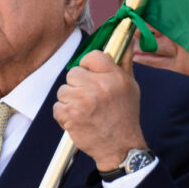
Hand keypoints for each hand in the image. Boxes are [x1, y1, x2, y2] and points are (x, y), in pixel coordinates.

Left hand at [54, 48, 146, 170]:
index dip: (88, 67)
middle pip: (73, 73)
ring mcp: (84, 100)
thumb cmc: (125, 116)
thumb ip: (125, 62)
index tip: (92, 78)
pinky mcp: (71, 115)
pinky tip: (79, 122)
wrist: (120, 148)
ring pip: (63, 90)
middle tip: (91, 100)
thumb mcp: (131, 86)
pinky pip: (58, 107)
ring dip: (70, 102)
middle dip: (78, 86)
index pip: (91, 56)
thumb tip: (127, 39)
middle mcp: (100, 86)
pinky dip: (64, 116)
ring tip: (86, 112)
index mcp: (115, 76)